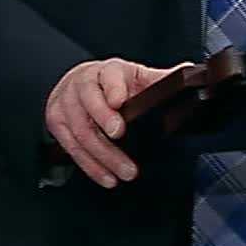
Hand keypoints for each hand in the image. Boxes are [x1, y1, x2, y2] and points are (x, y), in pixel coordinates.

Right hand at [44, 58, 185, 188]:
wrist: (78, 83)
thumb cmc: (111, 82)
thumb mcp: (137, 76)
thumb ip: (160, 78)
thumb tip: (189, 75)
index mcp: (106, 70)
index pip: (108, 76)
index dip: (113, 89)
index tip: (121, 102)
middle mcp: (82, 83)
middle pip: (89, 103)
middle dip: (104, 124)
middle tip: (121, 139)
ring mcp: (66, 102)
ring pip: (80, 130)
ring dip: (101, 155)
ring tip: (123, 171)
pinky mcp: (56, 121)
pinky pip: (70, 146)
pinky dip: (89, 165)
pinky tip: (105, 175)